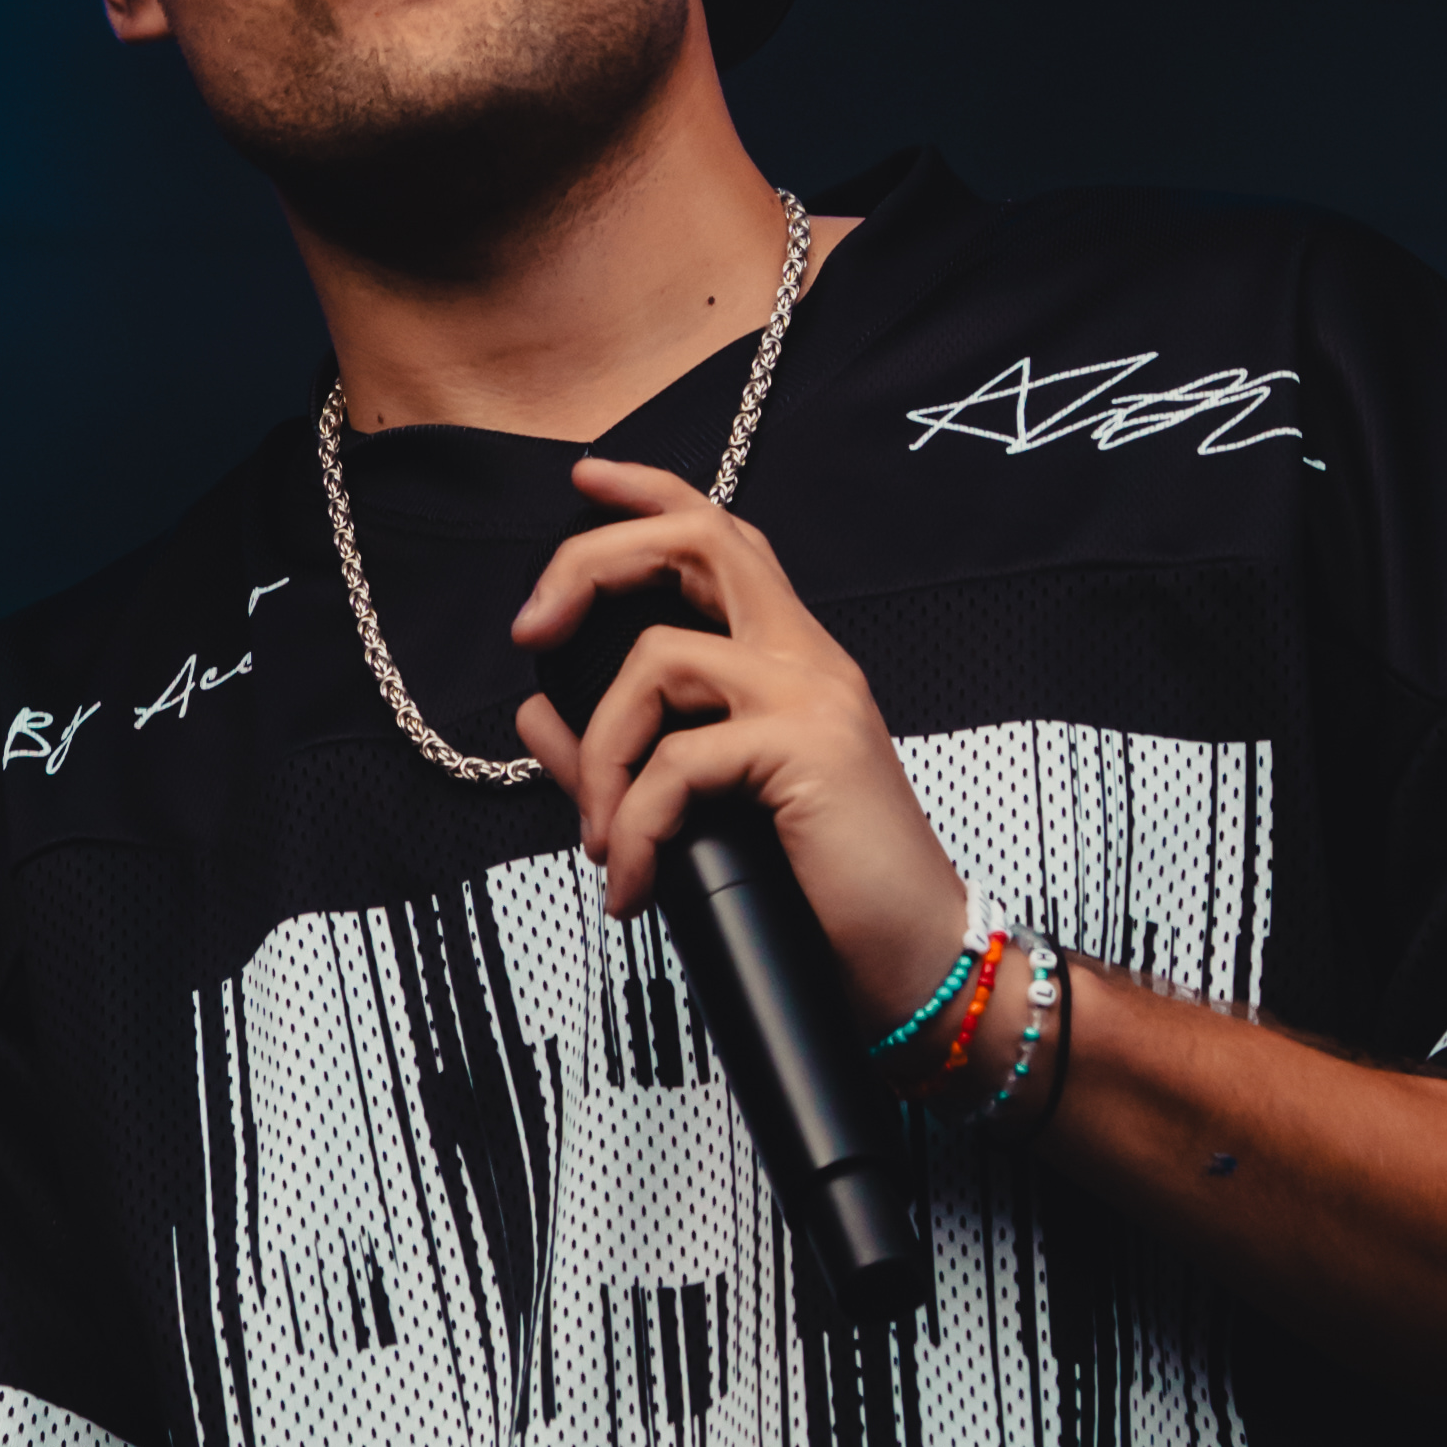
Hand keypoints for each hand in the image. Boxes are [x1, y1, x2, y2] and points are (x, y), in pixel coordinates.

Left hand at [513, 461, 970, 1021]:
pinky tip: (636, 883)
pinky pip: (677, 761)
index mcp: (793, 662)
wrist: (917, 966)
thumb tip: (536, 718)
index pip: (726, 538)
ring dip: (602, 756)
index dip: (652, 494)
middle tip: (529, 631)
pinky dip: (636, 827)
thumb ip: (619, 760)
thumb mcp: (706, 814)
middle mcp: (809, 660)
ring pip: (660, 660)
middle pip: (696, 541)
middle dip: (592, 561)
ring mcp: (812, 697)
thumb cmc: (826, 895)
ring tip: (604, 842)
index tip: (586, 479)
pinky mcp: (806, 750)